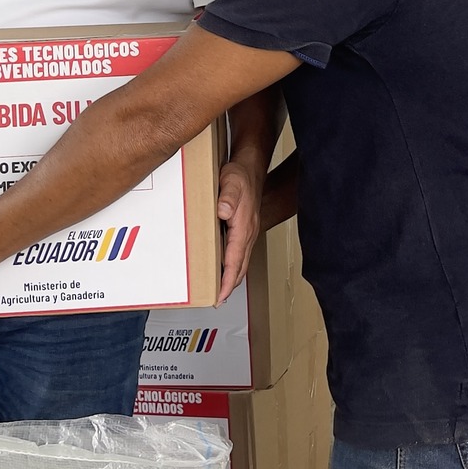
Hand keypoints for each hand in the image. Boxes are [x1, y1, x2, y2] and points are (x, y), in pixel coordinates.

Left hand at [215, 159, 266, 299]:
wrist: (250, 168)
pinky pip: (239, 253)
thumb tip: (224, 212)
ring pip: (241, 261)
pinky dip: (233, 265)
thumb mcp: (231, 182)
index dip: (227, 280)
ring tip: (220, 290)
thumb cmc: (240, 175)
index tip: (221, 295)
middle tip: (217, 300)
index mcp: (244, 227)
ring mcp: (248, 232)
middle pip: (240, 267)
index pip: (235, 260)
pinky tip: (224, 267)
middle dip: (230, 286)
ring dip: (232, 277)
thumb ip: (228, 196)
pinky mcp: (245, 229)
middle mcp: (248, 233)